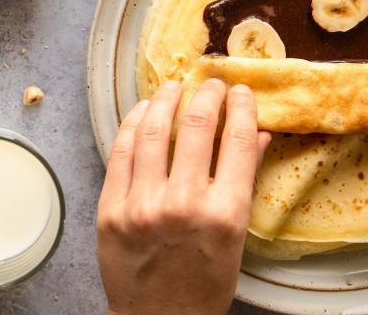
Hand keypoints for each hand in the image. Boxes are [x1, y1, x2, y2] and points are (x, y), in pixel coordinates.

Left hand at [97, 80, 271, 314]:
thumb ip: (244, 182)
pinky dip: (133, 124)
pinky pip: (121, 152)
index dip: (240, 106)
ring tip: (174, 87)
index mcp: (224, 215)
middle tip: (211, 83)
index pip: (237, 140)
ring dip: (165, 99)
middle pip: (196, 126)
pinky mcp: (110, 209)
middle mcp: (183, 204)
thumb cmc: (203, 283)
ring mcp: (142, 206)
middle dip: (207, 95)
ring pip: (153, 130)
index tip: (240, 91)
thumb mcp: (236, 239)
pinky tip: (143, 112)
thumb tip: (257, 133)